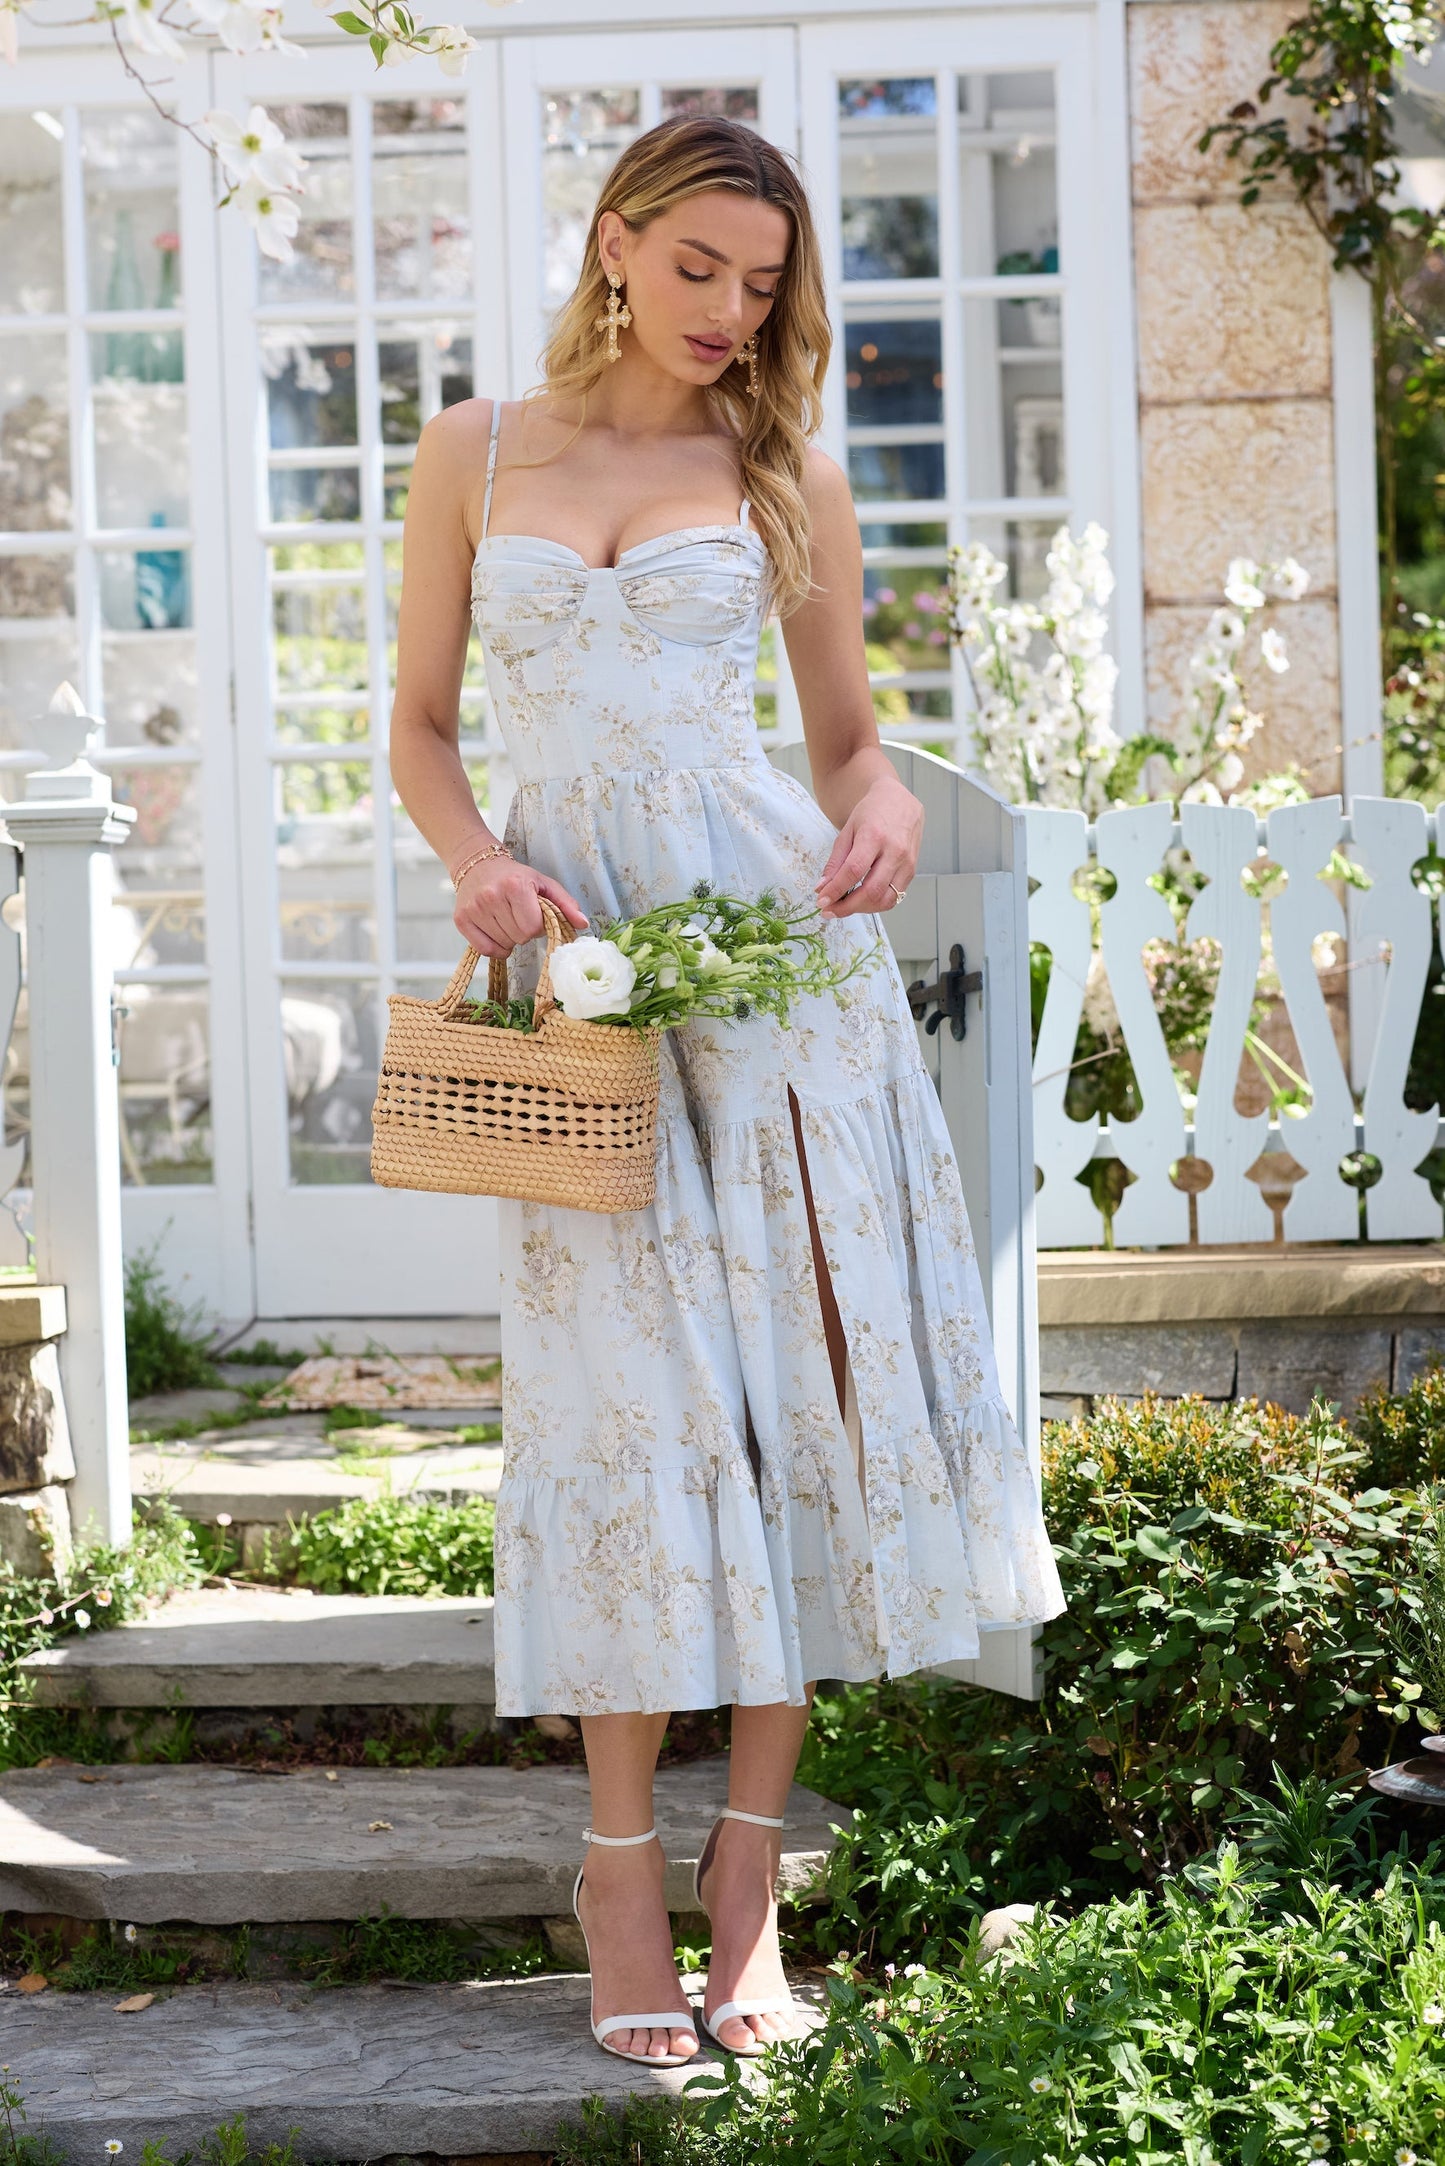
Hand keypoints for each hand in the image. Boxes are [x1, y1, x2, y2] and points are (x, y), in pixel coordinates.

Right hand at [453, 857, 590, 957]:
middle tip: (519, 916)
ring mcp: (474, 909)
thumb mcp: (543, 884)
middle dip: (524, 932)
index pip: (533, 928)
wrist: (478, 864)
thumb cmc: (515, 876)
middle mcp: (491, 896)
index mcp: (514, 886)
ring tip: (506, 919)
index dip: (537, 926)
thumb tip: (583, 924)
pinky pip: (485, 950)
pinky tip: (496, 931)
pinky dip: (495, 947)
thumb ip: (566, 904)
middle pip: (518, 938)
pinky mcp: (461, 919)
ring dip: (510, 938)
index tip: (534, 915)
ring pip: (503, 945)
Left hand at [814, 776, 922, 918]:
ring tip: (845, 906)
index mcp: (874, 836)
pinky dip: (875, 903)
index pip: (853, 871)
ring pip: (885, 899)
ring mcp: (907, 862)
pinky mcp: (912, 870)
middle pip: (871, 891)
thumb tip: (822, 888)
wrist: (899, 801)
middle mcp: (895, 850)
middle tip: (830, 911)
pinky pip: (895, 896)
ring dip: (862, 909)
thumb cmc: (871, 813)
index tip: (821, 901)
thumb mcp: (847, 831)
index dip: (836, 890)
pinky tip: (861, 900)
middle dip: (847, 907)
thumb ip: (835, 861)